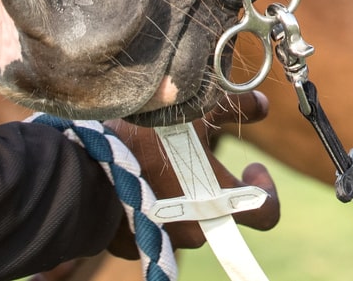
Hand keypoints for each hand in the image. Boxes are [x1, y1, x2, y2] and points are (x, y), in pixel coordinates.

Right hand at [104, 89, 281, 255]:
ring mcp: (166, 242)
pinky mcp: (136, 245)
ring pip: (191, 219)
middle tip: (204, 157)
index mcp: (221, 202)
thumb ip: (238, 108)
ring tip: (170, 162)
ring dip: (189, 194)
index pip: (267, 213)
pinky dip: (160, 206)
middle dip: (221, 185)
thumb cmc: (147, 140)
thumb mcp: (200, 111)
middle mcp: (198, 230)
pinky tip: (145, 178)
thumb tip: (262, 107)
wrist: (85, 172)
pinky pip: (159, 225)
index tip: (251, 167)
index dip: (267, 190)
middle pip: (225, 212)